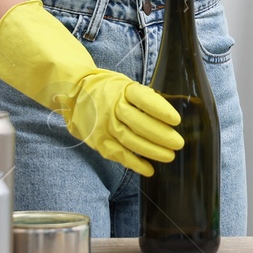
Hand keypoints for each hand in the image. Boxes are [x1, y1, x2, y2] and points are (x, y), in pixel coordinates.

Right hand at [0, 0, 182, 175]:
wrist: (73, 93)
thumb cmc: (108, 89)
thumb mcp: (124, 84)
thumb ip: (143, 97)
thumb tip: (168, 113)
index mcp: (122, 89)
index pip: (143, 99)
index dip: (160, 110)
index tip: (176, 120)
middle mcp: (111, 107)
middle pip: (138, 123)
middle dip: (161, 135)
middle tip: (178, 143)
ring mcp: (103, 125)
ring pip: (129, 140)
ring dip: (151, 150)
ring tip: (169, 156)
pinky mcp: (98, 141)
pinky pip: (118, 154)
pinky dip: (134, 163)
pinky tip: (149, 169)